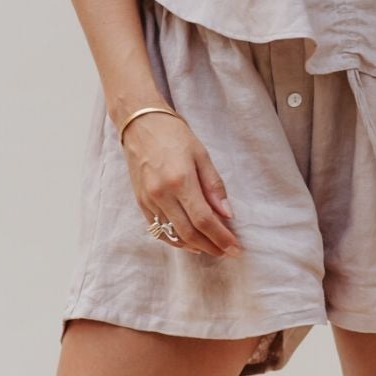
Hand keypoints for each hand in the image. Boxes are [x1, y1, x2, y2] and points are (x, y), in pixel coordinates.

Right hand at [119, 111, 242, 258]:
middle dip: (210, 247)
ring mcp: (148, 200)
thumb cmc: (174, 135)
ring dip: (194, 246)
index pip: (204, 220)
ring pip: (172, 235)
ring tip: (211, 247)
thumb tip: (227, 214)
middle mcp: (161, 194)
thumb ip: (214, 186)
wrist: (140, 123)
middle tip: (226, 251)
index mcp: (180, 181)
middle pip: (189, 233)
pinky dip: (174, 240)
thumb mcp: (201, 154)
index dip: (221, 238)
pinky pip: (157, 229)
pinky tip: (188, 242)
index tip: (235, 248)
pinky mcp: (140, 202)